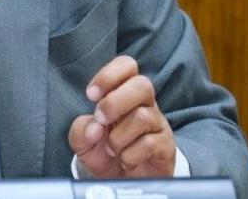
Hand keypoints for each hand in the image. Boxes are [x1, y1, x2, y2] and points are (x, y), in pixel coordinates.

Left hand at [68, 55, 175, 178]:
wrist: (120, 182)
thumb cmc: (103, 151)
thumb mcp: (83, 140)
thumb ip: (81, 130)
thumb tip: (94, 128)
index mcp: (124, 93)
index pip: (127, 66)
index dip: (109, 75)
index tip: (91, 95)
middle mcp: (145, 104)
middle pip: (143, 84)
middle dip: (115, 102)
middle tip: (100, 120)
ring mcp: (158, 124)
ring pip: (142, 117)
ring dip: (118, 136)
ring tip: (112, 148)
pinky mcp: (166, 146)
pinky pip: (150, 144)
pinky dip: (130, 155)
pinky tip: (126, 160)